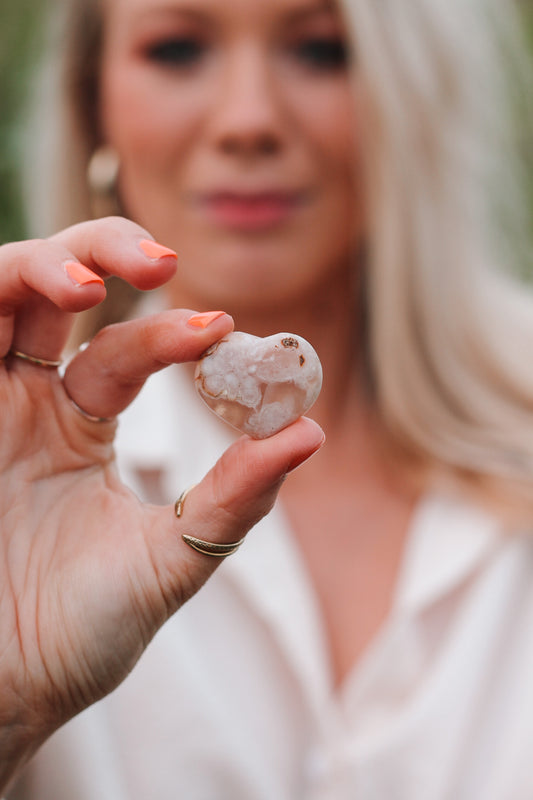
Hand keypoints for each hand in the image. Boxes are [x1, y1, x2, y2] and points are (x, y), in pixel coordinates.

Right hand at [0, 218, 323, 790]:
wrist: (2, 692)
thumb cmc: (78, 633)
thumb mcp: (170, 558)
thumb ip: (233, 498)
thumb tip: (309, 433)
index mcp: (78, 421)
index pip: (123, 350)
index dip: (167, 333)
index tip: (219, 330)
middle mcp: (24, 398)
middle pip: (53, 287)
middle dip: (100, 253)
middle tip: (160, 262)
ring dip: (37, 267)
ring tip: (87, 282)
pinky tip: (11, 299)